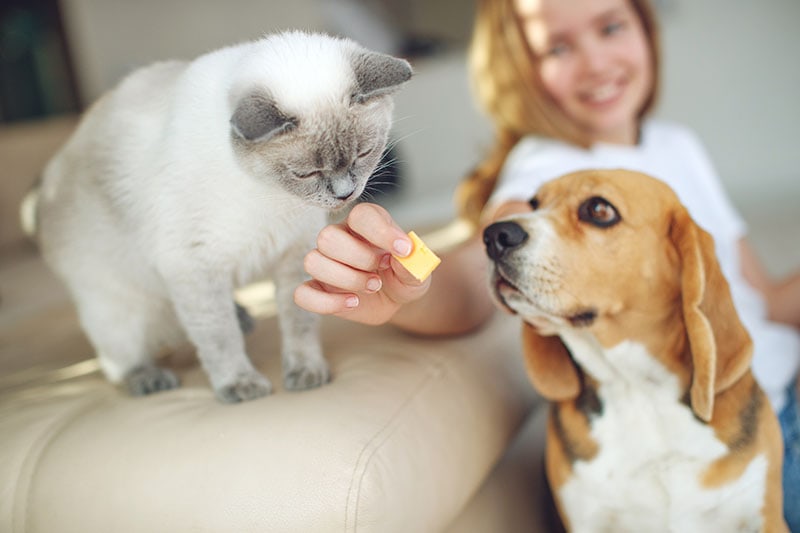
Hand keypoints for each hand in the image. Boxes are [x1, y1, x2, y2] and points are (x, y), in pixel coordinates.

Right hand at [294, 203, 430, 324]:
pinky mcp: (318, 289)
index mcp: (364, 224)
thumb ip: (413, 263)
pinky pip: (303, 294)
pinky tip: (353, 303)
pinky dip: (327, 302)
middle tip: (381, 270)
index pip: (361, 215)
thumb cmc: (402, 275)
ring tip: (372, 286)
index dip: (381, 232)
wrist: (395, 298)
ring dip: (346, 279)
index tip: (404, 250)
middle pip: (328, 237)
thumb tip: (405, 257)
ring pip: (313, 262)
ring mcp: (325, 263)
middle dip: (359, 259)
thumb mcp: (417, 271)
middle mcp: (339, 237)